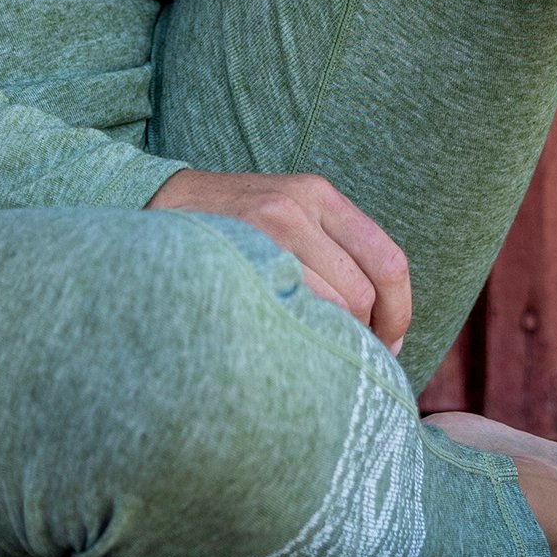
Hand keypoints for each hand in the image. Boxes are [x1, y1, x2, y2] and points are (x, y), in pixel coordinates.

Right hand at [147, 167, 412, 353]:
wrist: (158, 206)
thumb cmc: (235, 226)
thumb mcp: (287, 213)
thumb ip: (332, 250)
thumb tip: (384, 325)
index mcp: (320, 195)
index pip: (388, 260)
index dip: (399, 312)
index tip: (390, 343)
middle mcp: (296, 205)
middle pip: (361, 293)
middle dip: (365, 337)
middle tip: (352, 362)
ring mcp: (262, 232)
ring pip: (327, 309)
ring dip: (331, 344)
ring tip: (316, 357)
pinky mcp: (235, 257)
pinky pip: (288, 314)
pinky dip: (298, 340)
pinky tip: (287, 349)